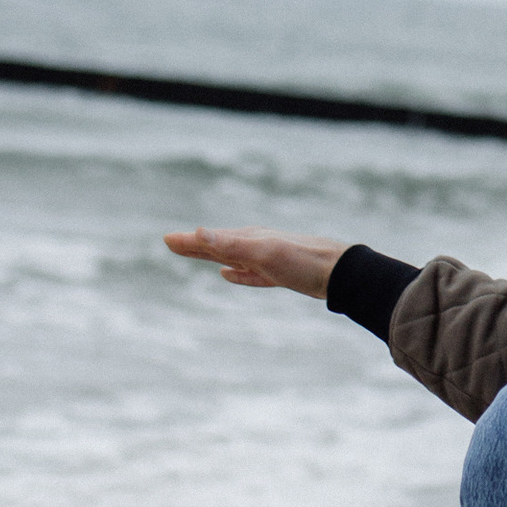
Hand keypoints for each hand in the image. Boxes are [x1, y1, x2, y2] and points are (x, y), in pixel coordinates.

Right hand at [164, 228, 342, 298]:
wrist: (340, 272)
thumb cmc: (302, 261)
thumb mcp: (263, 253)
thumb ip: (231, 244)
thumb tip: (199, 231)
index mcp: (249, 239)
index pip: (211, 239)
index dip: (189, 241)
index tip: (167, 239)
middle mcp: (256, 245)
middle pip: (218, 245)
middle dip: (195, 245)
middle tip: (171, 243)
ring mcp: (268, 259)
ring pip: (231, 257)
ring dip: (211, 255)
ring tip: (196, 253)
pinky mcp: (279, 273)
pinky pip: (249, 273)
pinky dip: (236, 273)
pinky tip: (229, 274)